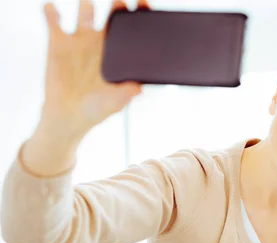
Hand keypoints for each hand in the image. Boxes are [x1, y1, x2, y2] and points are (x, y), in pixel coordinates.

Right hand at [41, 0, 148, 137]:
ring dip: (86, 5)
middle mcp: (102, 42)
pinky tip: (52, 10)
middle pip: (113, 14)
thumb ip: (127, 93)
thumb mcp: (115, 103)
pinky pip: (53, 19)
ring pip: (85, 11)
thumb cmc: (97, 109)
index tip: (143, 5)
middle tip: (120, 1)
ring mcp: (80, 40)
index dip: (139, 16)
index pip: (133, 30)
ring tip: (88, 6)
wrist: (68, 115)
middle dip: (118, 4)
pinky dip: (51, 11)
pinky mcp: (57, 42)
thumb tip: (139, 88)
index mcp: (120, 53)